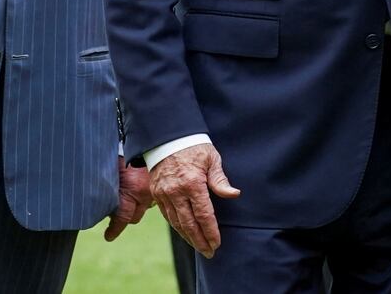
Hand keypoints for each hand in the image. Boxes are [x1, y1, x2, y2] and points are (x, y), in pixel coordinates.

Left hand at [105, 158, 152, 241]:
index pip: (123, 219)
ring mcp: (153, 190)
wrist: (144, 141)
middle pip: (133, 217)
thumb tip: (99, 204)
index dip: (114, 230)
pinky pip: (152, 198)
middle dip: (124, 218)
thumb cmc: (121, 155)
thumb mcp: (110, 173)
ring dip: (135, 208)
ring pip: (144, 208)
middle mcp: (145, 194)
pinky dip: (144, 198)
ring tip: (126, 200)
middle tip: (113, 214)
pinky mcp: (157, 184)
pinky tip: (137, 192)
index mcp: (132, 192)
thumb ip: (108, 190)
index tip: (108, 237)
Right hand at [150, 143, 240, 257]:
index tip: (217, 243)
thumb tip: (234, 194)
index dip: (210, 231)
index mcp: (192, 183)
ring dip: (188, 237)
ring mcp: (164, 194)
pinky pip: (167, 215)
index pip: (204, 214)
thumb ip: (220, 180)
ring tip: (199, 247)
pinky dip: (177, 227)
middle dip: (200, 241)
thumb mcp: (211, 159)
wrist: (167, 139)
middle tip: (209, 252)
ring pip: (176, 223)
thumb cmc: (194, 147)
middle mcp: (176, 192)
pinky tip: (185, 233)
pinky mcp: (157, 194)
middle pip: (189, 224)